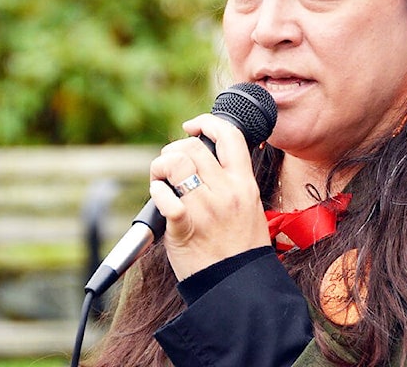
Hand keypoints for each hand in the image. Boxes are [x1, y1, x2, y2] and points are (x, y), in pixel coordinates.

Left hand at [148, 113, 270, 280]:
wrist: (238, 284)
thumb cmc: (240, 249)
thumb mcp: (249, 206)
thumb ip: (231, 182)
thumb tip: (206, 161)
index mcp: (244, 184)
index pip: (230, 136)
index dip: (207, 123)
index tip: (193, 126)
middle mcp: (226, 191)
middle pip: (193, 148)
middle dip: (174, 150)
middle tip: (169, 166)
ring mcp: (206, 208)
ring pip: (176, 164)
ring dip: (161, 166)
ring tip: (161, 180)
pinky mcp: (185, 226)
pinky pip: (164, 196)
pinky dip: (156, 192)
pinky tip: (159, 199)